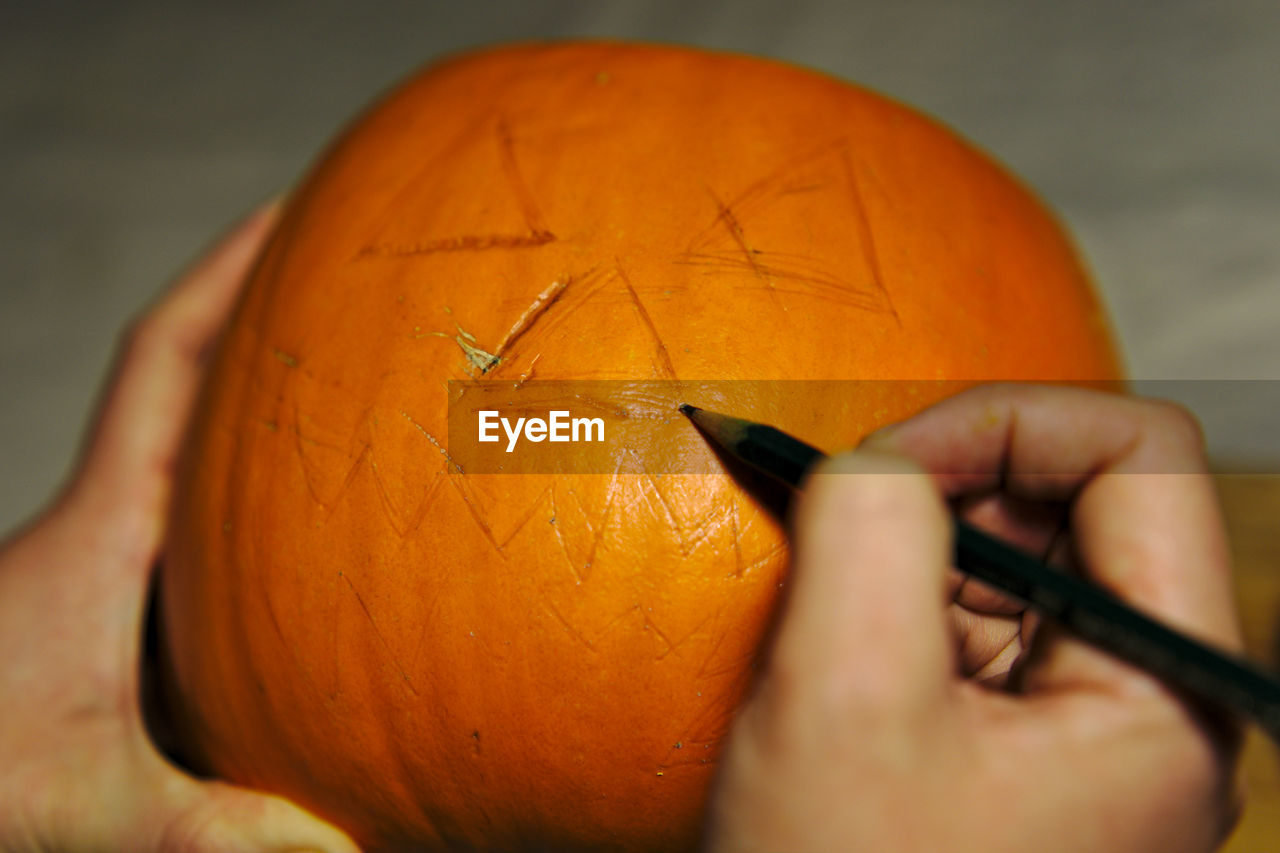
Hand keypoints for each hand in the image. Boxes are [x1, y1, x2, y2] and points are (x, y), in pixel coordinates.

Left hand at [0, 202, 359, 851]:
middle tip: (359, 277)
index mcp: (105, 525)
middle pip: (192, 378)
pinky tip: (314, 532)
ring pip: (196, 450)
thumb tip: (340, 848)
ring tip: (359, 379)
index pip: (166, 360)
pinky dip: (256, 490)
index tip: (298, 208)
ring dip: (263, 400)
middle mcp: (111, 523)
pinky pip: (201, 520)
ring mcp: (114, 562)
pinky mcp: (117, 608)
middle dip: (267, 312)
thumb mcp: (79, 808)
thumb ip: (203, 828)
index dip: (230, 272)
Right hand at [706, 384, 1243, 852]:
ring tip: (837, 629)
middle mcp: (1152, 703)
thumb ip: (870, 525)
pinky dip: (903, 607)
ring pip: (1020, 557)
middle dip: (949, 487)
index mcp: (1167, 692)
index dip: (1005, 423)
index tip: (886, 464)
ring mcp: (1090, 730)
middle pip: (1079, 499)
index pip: (1137, 458)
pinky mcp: (1026, 748)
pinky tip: (848, 665)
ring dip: (915, 555)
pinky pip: (979, 624)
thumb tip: (875, 456)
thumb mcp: (844, 698)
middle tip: (844, 525)